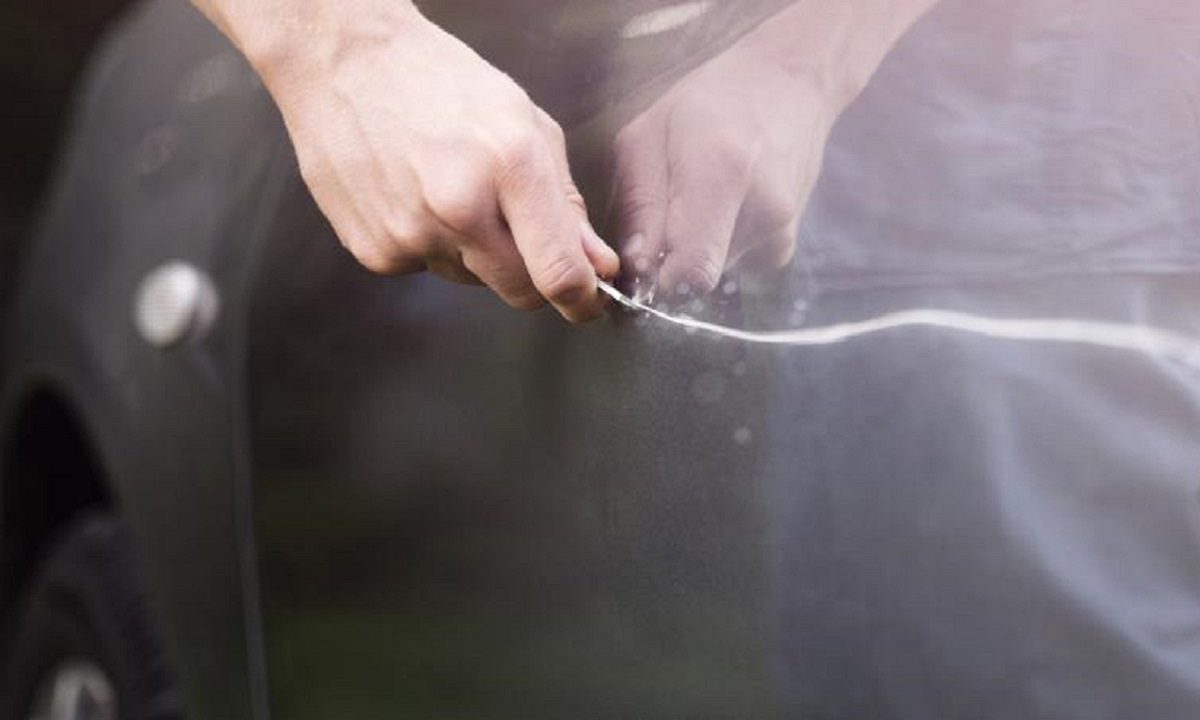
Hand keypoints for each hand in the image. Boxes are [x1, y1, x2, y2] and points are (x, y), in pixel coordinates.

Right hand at [200, 1, 617, 321]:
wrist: (344, 63)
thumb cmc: (438, 81)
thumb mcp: (525, 123)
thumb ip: (566, 201)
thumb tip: (597, 264)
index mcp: (509, 165)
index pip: (558, 269)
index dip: (581, 299)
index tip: (587, 304)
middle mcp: (459, 206)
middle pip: (518, 291)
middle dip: (532, 276)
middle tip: (519, 234)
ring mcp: (412, 234)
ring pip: (471, 280)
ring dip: (476, 253)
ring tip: (450, 188)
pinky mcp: (375, 252)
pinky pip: (425, 269)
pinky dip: (431, 244)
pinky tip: (413, 195)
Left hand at [614, 42, 833, 298]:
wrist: (791, 85)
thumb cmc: (710, 102)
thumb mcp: (650, 133)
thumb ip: (640, 203)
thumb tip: (639, 268)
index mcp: (723, 171)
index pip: (694, 270)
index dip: (659, 277)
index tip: (645, 255)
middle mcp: (764, 210)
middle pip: (697, 276)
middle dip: (670, 258)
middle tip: (670, 206)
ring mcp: (782, 231)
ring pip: (712, 272)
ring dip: (694, 247)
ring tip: (703, 195)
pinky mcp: (785, 246)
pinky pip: (732, 266)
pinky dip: (718, 245)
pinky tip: (726, 204)